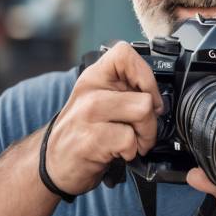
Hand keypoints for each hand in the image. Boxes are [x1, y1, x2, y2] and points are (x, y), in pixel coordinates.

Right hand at [46, 42, 162, 194]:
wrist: (56, 162)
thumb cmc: (84, 132)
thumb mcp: (101, 101)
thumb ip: (125, 92)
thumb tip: (159, 99)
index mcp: (95, 76)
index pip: (124, 53)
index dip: (145, 75)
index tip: (146, 95)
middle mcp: (90, 90)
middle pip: (145, 96)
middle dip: (152, 120)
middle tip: (141, 131)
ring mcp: (88, 114)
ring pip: (142, 113)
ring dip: (146, 136)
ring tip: (133, 143)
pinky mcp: (91, 139)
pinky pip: (130, 140)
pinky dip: (132, 152)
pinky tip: (119, 154)